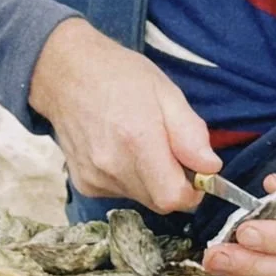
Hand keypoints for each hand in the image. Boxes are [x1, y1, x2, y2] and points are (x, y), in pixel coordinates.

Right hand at [28, 18, 219, 213]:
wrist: (65, 74)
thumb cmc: (119, 76)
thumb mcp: (166, 92)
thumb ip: (190, 133)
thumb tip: (210, 167)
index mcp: (138, 140)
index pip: (174, 198)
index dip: (192, 190)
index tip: (194, 172)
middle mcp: (113, 166)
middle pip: (159, 201)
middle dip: (172, 182)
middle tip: (166, 149)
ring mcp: (95, 178)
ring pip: (141, 197)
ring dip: (150, 180)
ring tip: (138, 143)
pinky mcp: (84, 183)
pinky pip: (120, 192)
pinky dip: (128, 178)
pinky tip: (119, 150)